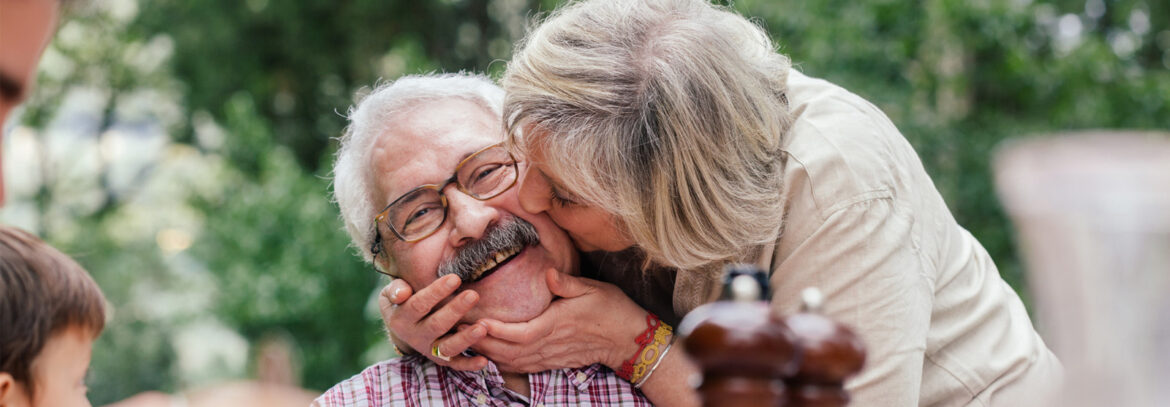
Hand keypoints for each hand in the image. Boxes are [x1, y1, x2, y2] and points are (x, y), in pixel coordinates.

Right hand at [379, 275, 488, 370]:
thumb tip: (402, 294)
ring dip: (466, 339)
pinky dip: (469, 365)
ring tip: (482, 327)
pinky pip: (456, 364)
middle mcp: (415, 337)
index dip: (436, 292)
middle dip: (456, 310)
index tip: (455, 278)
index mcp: (401, 319)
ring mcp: (429, 350)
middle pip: (437, 325)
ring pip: (448, 348)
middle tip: (473, 295)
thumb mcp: (390, 294)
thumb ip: (394, 290)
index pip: (419, 305)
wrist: (401, 327)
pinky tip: (484, 360)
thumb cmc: (402, 302)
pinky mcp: (442, 359)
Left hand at [473, 269, 649, 372]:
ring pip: (512, 361)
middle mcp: (549, 344)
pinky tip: (490, 355)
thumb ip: (567, 284)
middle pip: (508, 351)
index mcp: (556, 324)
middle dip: (482, 343)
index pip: (519, 333)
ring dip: (488, 354)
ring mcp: (550, 356)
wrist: (628, 340)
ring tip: (466, 341)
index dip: (496, 330)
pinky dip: (503, 363)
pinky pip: (523, 366)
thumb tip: (550, 274)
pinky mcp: (553, 362)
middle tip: (459, 330)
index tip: (477, 321)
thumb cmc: (612, 309)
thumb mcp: (593, 288)